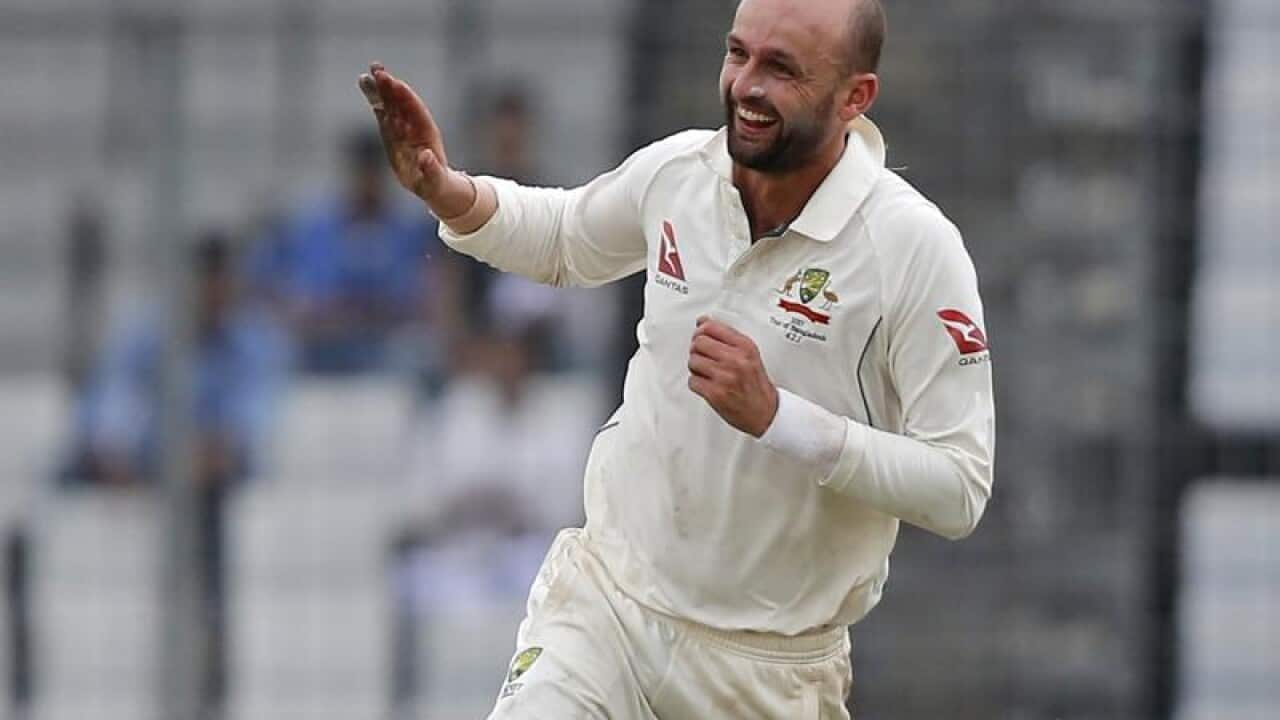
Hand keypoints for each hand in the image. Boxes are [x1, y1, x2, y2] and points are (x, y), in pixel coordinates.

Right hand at [357, 63, 473, 215]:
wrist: (433, 184)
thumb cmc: (434, 183)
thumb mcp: (434, 180)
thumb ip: (430, 169)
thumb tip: (426, 157)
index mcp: (426, 133)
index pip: (415, 111)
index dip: (405, 97)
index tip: (394, 82)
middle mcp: (414, 126)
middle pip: (401, 102)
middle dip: (389, 86)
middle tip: (376, 68)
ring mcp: (403, 128)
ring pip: (390, 105)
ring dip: (381, 89)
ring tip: (367, 74)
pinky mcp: (392, 133)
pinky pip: (384, 114)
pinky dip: (377, 102)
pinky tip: (368, 87)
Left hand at [687, 316, 778, 436]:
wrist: (765, 412)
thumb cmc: (756, 384)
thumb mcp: (749, 354)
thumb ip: (726, 337)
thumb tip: (702, 321)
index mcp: (744, 347)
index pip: (711, 327)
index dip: (700, 330)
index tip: (699, 334)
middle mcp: (735, 360)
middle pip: (698, 342)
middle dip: (697, 349)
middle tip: (703, 356)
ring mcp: (724, 377)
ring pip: (693, 361)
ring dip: (696, 367)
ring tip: (707, 372)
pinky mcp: (715, 393)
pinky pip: (692, 381)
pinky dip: (697, 383)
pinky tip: (707, 384)